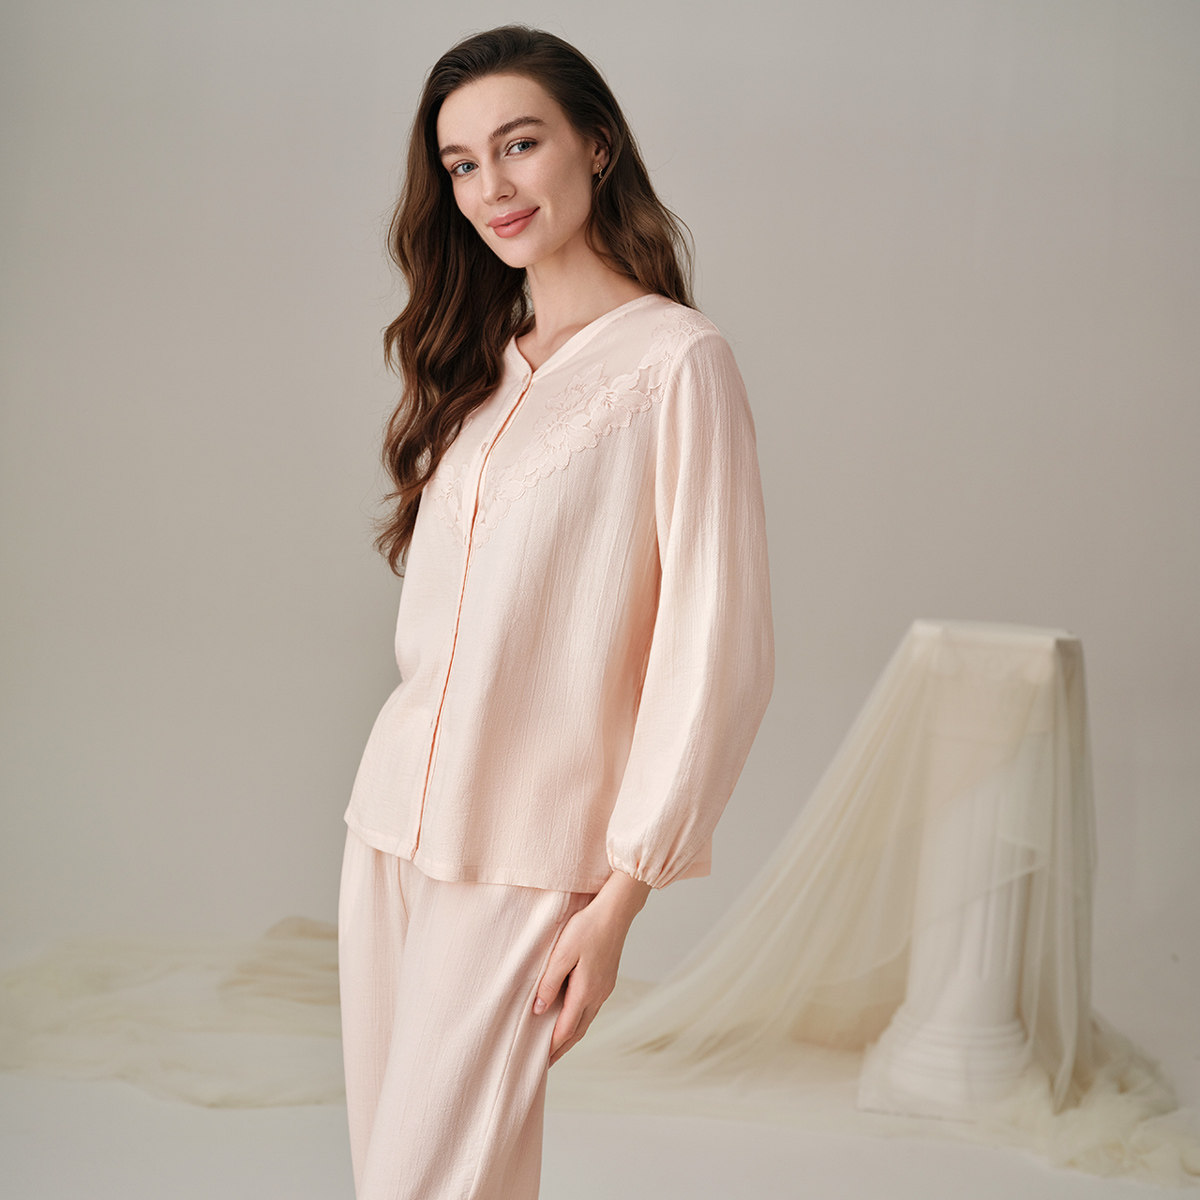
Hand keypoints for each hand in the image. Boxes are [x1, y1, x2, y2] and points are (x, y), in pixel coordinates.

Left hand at [533, 869, 650, 1065]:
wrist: (615, 912)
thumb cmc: (586, 928)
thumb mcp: (562, 954)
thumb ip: (550, 983)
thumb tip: (540, 1011)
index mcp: (585, 992)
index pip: (566, 1029)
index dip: (552, 1047)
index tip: (539, 1062)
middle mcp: (598, 995)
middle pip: (578, 1031)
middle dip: (562, 1048)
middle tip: (547, 1063)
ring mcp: (605, 989)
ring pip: (586, 1021)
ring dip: (571, 1035)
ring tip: (557, 1046)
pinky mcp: (607, 980)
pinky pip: (591, 1008)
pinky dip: (579, 1020)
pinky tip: (573, 1017)